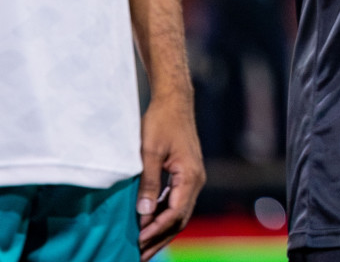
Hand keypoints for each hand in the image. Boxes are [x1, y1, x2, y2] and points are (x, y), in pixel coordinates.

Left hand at [137, 92, 204, 260]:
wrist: (174, 101)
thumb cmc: (161, 122)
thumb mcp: (150, 152)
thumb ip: (148, 183)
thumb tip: (143, 213)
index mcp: (190, 176)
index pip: (175, 214)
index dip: (155, 231)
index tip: (136, 243)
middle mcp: (196, 180)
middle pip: (180, 219)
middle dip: (160, 239)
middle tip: (139, 256)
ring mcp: (192, 178)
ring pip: (179, 213)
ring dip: (161, 230)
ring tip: (142, 247)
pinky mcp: (186, 174)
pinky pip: (176, 202)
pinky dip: (163, 216)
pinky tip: (148, 224)